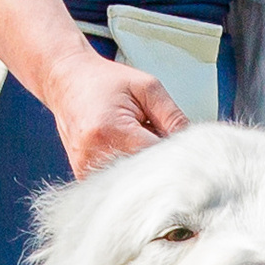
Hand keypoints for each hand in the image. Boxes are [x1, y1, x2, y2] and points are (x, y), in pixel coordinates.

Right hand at [0, 0, 188, 179]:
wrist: (66, 81)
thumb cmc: (106, 81)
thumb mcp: (147, 88)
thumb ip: (173, 117)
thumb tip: (198, 145)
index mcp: (112, 131)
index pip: (158, 159)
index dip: (176, 154)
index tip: (187, 147)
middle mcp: (94, 156)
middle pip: (146, 175)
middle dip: (162, 162)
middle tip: (160, 138)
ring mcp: (85, 170)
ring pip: (133, 182)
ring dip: (145, 167)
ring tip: (138, 139)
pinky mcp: (83, 176)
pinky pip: (118, 183)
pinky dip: (130, 171)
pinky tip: (127, 150)